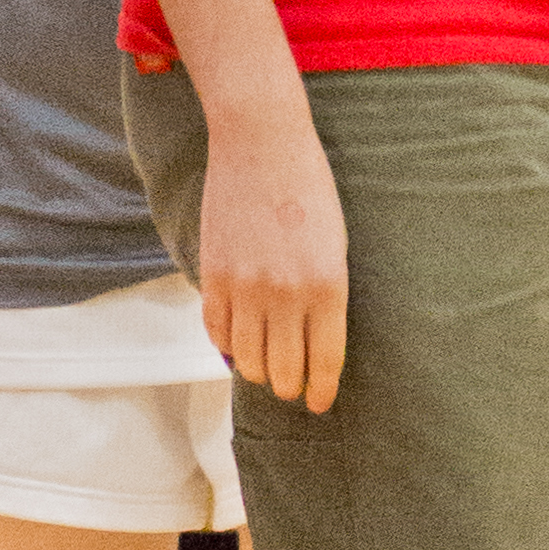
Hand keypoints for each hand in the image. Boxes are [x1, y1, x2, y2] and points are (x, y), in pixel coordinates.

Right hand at [198, 98, 347, 411]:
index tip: (318, 404)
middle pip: (282, 369)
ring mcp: (245, 286)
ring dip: (256, 370)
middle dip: (288, 386)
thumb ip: (324, 295)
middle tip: (291, 389)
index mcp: (329, 285)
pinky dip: (226, 346)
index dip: (320, 389)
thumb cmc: (310, 192)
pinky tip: (236, 346)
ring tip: (265, 369)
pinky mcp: (213, 275)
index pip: (324, 360)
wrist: (263, 144)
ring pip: (246, 358)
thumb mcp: (335, 245)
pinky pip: (216, 331)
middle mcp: (286, 293)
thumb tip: (308, 342)